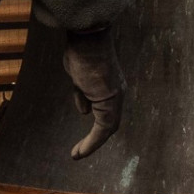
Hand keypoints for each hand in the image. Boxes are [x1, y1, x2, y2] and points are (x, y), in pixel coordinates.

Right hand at [61, 27, 124, 158]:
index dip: (95, 124)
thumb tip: (84, 111)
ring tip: (77, 154)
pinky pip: (104, 129)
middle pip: (109, 122)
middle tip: (80, 151)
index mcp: (109, 85)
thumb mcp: (78, 75)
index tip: (82, 133)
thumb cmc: (81, 51)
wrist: (88, 38)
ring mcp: (115, 97)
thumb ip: (81, 93)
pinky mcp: (110, 101)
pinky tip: (81, 151)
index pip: (105, 110)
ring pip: (108, 128)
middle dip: (95, 139)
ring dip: (92, 144)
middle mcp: (117, 92)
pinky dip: (93, 142)